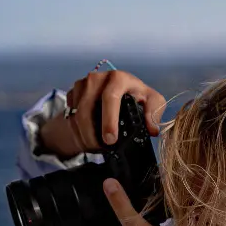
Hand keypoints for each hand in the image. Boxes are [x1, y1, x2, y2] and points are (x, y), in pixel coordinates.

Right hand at [43, 68, 166, 154]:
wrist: (118, 94)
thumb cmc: (137, 98)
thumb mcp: (152, 102)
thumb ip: (155, 113)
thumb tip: (152, 129)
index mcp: (119, 78)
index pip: (110, 97)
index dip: (109, 120)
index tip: (111, 140)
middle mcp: (98, 77)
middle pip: (88, 109)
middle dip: (92, 133)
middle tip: (101, 148)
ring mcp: (83, 83)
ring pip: (77, 115)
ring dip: (85, 134)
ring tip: (96, 145)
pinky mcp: (73, 92)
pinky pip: (70, 115)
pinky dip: (77, 129)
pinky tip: (88, 136)